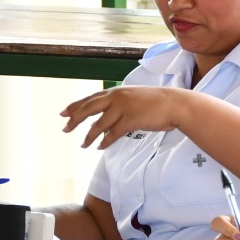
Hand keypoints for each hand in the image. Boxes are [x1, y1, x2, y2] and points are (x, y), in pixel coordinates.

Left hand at [60, 86, 187, 148]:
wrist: (174, 104)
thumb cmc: (156, 103)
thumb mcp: (133, 98)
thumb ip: (119, 105)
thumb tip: (107, 118)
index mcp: (116, 92)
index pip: (90, 98)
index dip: (75, 106)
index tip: (64, 113)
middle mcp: (117, 97)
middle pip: (88, 109)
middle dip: (74, 119)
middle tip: (65, 129)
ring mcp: (123, 108)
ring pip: (99, 124)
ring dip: (89, 136)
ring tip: (83, 145)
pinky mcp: (131, 120)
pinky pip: (113, 134)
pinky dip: (105, 142)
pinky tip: (100, 148)